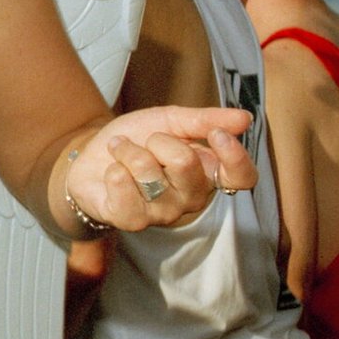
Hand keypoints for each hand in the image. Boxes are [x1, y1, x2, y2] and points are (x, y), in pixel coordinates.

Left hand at [65, 107, 253, 234]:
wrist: (92, 155)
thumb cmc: (137, 140)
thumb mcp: (170, 120)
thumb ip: (204, 120)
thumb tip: (245, 119)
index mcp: (207, 173)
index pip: (242, 178)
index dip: (234, 157)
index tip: (215, 134)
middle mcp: (190, 198)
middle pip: (186, 164)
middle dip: (158, 141)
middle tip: (146, 142)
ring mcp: (162, 213)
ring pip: (148, 173)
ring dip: (128, 151)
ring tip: (122, 153)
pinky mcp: (132, 220)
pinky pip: (124, 189)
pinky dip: (113, 171)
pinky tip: (112, 172)